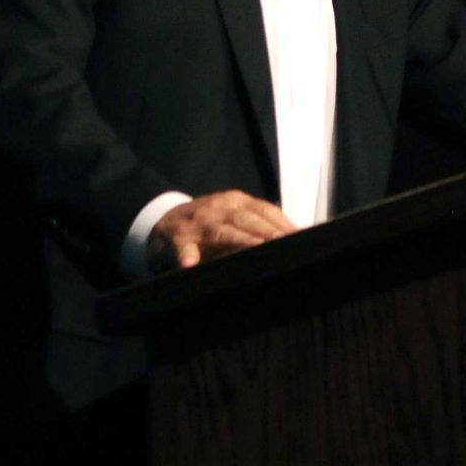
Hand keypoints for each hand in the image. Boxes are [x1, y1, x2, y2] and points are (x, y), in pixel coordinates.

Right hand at [147, 190, 295, 271]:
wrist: (165, 220)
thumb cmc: (209, 221)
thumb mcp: (233, 214)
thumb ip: (258, 222)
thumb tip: (292, 235)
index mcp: (236, 201)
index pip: (264, 210)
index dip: (283, 222)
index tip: (300, 236)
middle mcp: (219, 208)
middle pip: (247, 219)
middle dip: (268, 231)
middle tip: (285, 242)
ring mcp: (198, 223)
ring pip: (222, 231)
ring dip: (239, 239)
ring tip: (257, 246)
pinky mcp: (178, 238)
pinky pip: (184, 248)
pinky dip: (187, 256)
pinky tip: (191, 264)